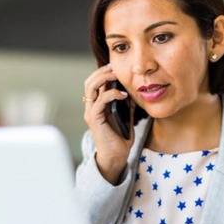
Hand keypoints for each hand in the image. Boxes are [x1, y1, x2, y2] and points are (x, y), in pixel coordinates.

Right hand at [82, 64, 135, 183]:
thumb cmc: (121, 139)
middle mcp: (91, 107)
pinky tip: (123, 94)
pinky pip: (100, 101)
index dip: (103, 72)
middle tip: (115, 68)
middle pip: (89, 81)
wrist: (116, 156)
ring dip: (104, 78)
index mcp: (97, 105)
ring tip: (116, 75)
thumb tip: (134, 92)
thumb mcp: (127, 117)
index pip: (95, 83)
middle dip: (102, 71)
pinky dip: (111, 94)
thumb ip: (127, 105)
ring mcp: (91, 113)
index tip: (117, 67)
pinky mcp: (94, 119)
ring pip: (91, 87)